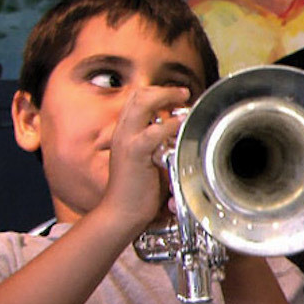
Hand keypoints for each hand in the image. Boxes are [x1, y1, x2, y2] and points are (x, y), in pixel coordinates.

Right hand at [100, 86, 191, 230]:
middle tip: (182, 93)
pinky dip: (170, 124)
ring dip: (166, 97)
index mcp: (124, 133)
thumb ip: (156, 145)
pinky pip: (153, 132)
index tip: (174, 97)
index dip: (156, 93)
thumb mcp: (146, 160)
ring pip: (142, 103)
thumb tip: (175, 134)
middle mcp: (123, 132)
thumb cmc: (136, 191)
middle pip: (139, 95)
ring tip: (182, 98)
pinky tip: (180, 123)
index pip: (136, 100)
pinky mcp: (135, 153)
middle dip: (163, 90)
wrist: (120, 213)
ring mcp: (127, 141)